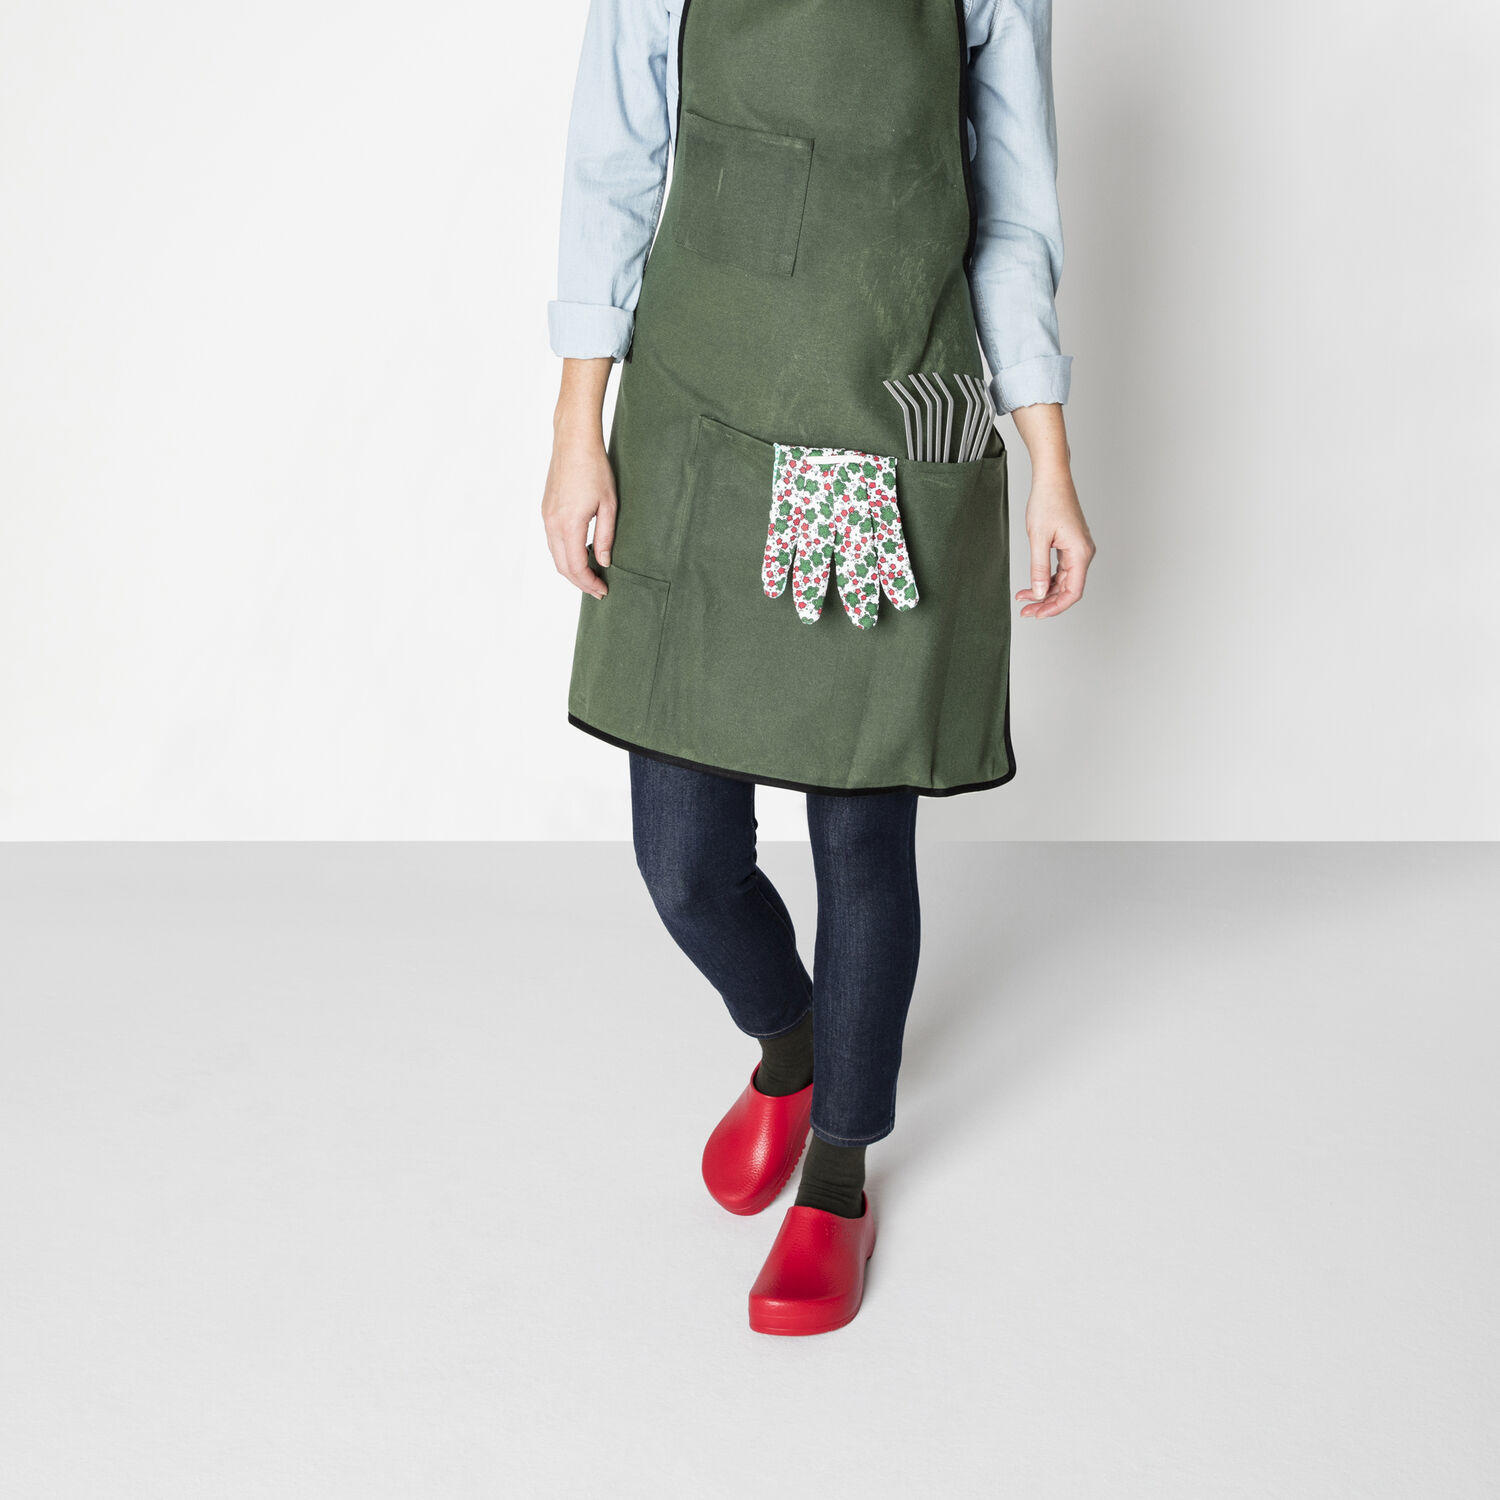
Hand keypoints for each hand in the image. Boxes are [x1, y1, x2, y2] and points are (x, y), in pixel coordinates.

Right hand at [542, 358, 614, 598]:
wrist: (574, 441)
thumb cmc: (595, 468)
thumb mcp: (609, 505)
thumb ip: (606, 537)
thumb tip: (604, 562)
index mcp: (569, 524)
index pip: (576, 566)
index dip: (589, 583)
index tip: (603, 590)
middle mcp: (552, 523)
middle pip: (562, 566)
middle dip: (580, 582)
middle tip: (598, 589)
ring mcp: (546, 516)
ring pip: (555, 554)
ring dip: (571, 569)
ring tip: (591, 574)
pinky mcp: (546, 509)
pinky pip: (552, 541)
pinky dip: (565, 553)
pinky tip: (581, 552)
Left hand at [1016, 467, 1094, 618]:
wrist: (1052, 479)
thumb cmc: (1047, 502)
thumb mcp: (1039, 538)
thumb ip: (1038, 568)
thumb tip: (1039, 594)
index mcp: (1080, 553)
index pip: (1073, 592)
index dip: (1056, 607)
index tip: (1037, 614)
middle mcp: (1083, 553)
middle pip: (1068, 589)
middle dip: (1046, 603)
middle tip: (1026, 612)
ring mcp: (1078, 550)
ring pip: (1063, 582)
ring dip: (1044, 592)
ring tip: (1023, 599)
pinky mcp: (1070, 546)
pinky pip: (1060, 571)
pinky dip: (1046, 580)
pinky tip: (1030, 586)